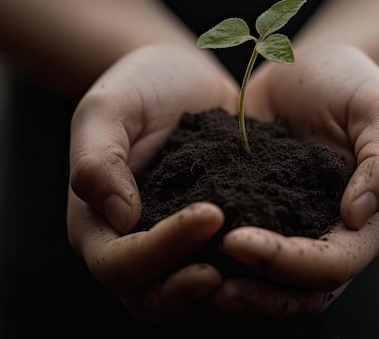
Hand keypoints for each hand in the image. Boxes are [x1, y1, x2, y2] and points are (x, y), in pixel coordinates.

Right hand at [67, 43, 238, 320]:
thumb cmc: (136, 88)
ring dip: (226, 290)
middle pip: (153, 298)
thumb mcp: (107, 109)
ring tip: (263, 264)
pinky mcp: (211, 241)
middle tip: (235, 258)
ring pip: (192, 297)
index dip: (160, 250)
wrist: (179, 79)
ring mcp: (174, 250)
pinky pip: (227, 272)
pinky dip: (249, 272)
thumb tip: (119, 218)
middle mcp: (133, 248)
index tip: (210, 214)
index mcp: (96, 225)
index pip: (120, 263)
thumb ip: (97, 159)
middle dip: (190, 287)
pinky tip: (282, 249)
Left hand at [209, 43, 378, 316]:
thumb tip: (359, 215)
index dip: (287, 261)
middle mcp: (331, 241)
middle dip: (256, 293)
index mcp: (368, 225)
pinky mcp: (261, 222)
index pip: (332, 263)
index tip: (235, 240)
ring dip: (234, 291)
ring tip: (187, 279)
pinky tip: (181, 255)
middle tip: (207, 283)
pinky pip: (242, 258)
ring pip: (269, 287)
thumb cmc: (350, 84)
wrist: (304, 71)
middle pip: (300, 292)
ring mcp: (294, 236)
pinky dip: (216, 264)